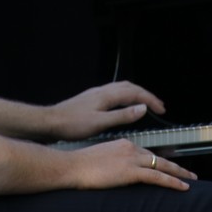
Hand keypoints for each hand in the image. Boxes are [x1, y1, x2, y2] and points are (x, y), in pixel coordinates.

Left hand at [47, 80, 165, 140]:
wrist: (49, 122)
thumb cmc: (71, 124)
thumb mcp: (100, 123)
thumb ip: (122, 115)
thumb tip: (142, 108)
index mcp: (107, 95)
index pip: (135, 93)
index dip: (150, 100)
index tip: (161, 109)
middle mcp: (102, 91)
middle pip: (130, 87)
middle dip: (146, 95)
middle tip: (157, 105)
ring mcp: (96, 94)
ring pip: (122, 88)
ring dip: (136, 94)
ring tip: (144, 103)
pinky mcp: (91, 99)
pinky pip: (114, 92)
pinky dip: (125, 97)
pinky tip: (123, 106)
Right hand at [69, 138, 196, 191]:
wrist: (72, 166)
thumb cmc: (79, 166)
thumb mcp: (99, 160)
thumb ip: (112, 163)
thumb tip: (115, 172)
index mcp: (123, 144)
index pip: (145, 153)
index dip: (158, 162)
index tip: (166, 167)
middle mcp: (131, 148)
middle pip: (158, 157)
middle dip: (175, 165)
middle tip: (188, 172)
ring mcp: (132, 159)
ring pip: (162, 165)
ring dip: (179, 174)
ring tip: (191, 180)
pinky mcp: (131, 172)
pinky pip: (157, 176)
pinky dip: (172, 181)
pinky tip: (182, 187)